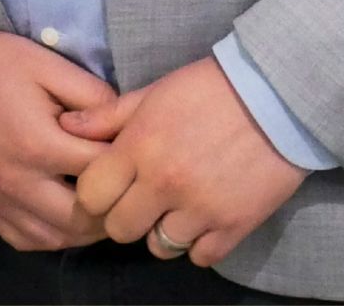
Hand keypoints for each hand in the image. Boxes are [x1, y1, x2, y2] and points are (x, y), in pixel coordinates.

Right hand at [0, 29, 122, 251]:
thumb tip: (122, 121)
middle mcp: (18, 184)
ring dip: (86, 228)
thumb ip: (90, 95)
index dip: (126, 159)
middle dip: (112, 203)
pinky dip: (52, 236)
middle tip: (128, 182)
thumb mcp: (48, 65)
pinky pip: (26, 240)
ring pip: (56, 238)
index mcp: (38, 145)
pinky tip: (66, 214)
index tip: (139, 148)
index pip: (100, 169)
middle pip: (82, 218)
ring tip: (104, 201)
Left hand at [57, 55, 310, 266]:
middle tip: (146, 195)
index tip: (112, 183)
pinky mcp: (233, 227)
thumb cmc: (210, 87)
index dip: (97, 191)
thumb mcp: (155, 92)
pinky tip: (208, 214)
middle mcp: (164, 183)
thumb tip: (66, 126)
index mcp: (140, 147)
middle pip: (120, 230)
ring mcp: (200, 210)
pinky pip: (200, 257)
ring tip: (181, 203)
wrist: (277, 93)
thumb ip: (109, 116)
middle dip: (127, 214)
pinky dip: (201, 241)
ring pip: (159, 247)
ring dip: (165, 229)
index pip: (91, 195)